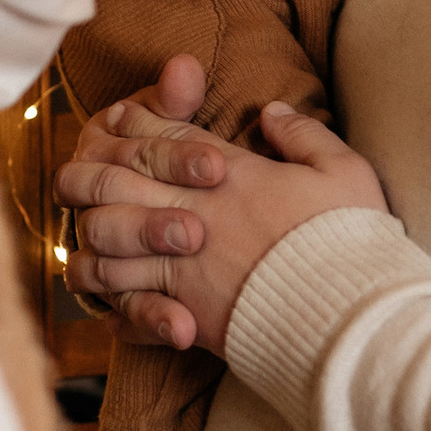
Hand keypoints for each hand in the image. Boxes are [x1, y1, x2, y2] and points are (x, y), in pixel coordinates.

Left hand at [57, 53, 390, 353]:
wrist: (350, 319)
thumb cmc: (351, 244)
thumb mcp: (344, 172)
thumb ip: (304, 135)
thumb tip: (272, 111)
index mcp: (233, 175)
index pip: (166, 134)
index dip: (138, 121)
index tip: (123, 115)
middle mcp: (197, 215)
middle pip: (116, 182)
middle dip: (91, 170)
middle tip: (80, 167)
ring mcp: (184, 267)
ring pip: (105, 243)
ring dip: (92, 235)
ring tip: (86, 233)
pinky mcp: (185, 313)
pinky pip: (126, 302)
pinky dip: (113, 301)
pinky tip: (111, 301)